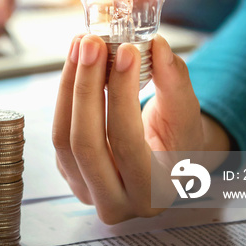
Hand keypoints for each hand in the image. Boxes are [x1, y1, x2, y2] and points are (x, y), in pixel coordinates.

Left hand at [52, 34, 230, 223]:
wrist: (164, 161)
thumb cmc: (179, 139)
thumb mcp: (186, 114)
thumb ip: (175, 81)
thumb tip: (159, 46)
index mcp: (152, 193)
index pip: (127, 142)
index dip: (122, 94)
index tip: (125, 50)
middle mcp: (116, 203)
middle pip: (85, 142)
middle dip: (86, 86)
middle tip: (92, 42)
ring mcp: (86, 191)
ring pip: (62, 137)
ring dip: (69, 85)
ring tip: (81, 45)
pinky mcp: (68, 172)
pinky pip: (59, 131)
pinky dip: (65, 92)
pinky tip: (76, 61)